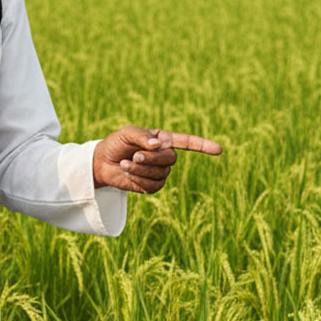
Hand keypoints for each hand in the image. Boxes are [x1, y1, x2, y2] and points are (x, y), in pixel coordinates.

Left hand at [92, 126, 221, 193]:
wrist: (102, 163)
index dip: (203, 146)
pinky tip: (127, 174)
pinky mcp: (152, 186)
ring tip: (125, 164)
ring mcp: (160, 172)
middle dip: (151, 158)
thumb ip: (142, 136)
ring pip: (161, 174)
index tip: (219, 150)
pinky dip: (138, 180)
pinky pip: (152, 186)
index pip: (188, 142)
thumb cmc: (116, 144)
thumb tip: (158, 145)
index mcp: (164, 140)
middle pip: (171, 159)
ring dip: (140, 169)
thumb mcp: (126, 133)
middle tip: (134, 155)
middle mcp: (165, 156)